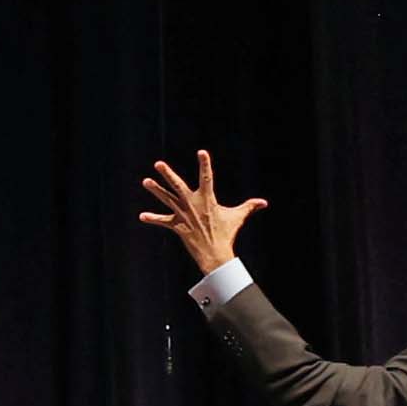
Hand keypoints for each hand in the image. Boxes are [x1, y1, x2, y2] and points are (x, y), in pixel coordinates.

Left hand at [136, 149, 266, 273]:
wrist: (215, 253)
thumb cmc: (226, 234)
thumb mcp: (238, 217)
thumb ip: (249, 206)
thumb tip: (264, 203)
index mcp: (207, 199)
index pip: (206, 177)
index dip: (205, 164)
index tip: (201, 152)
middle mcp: (192, 204)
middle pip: (177, 186)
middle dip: (168, 174)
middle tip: (158, 164)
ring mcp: (183, 215)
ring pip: (167, 199)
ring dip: (156, 190)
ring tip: (145, 181)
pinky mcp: (177, 226)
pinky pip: (163, 221)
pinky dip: (153, 219)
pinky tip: (142, 216)